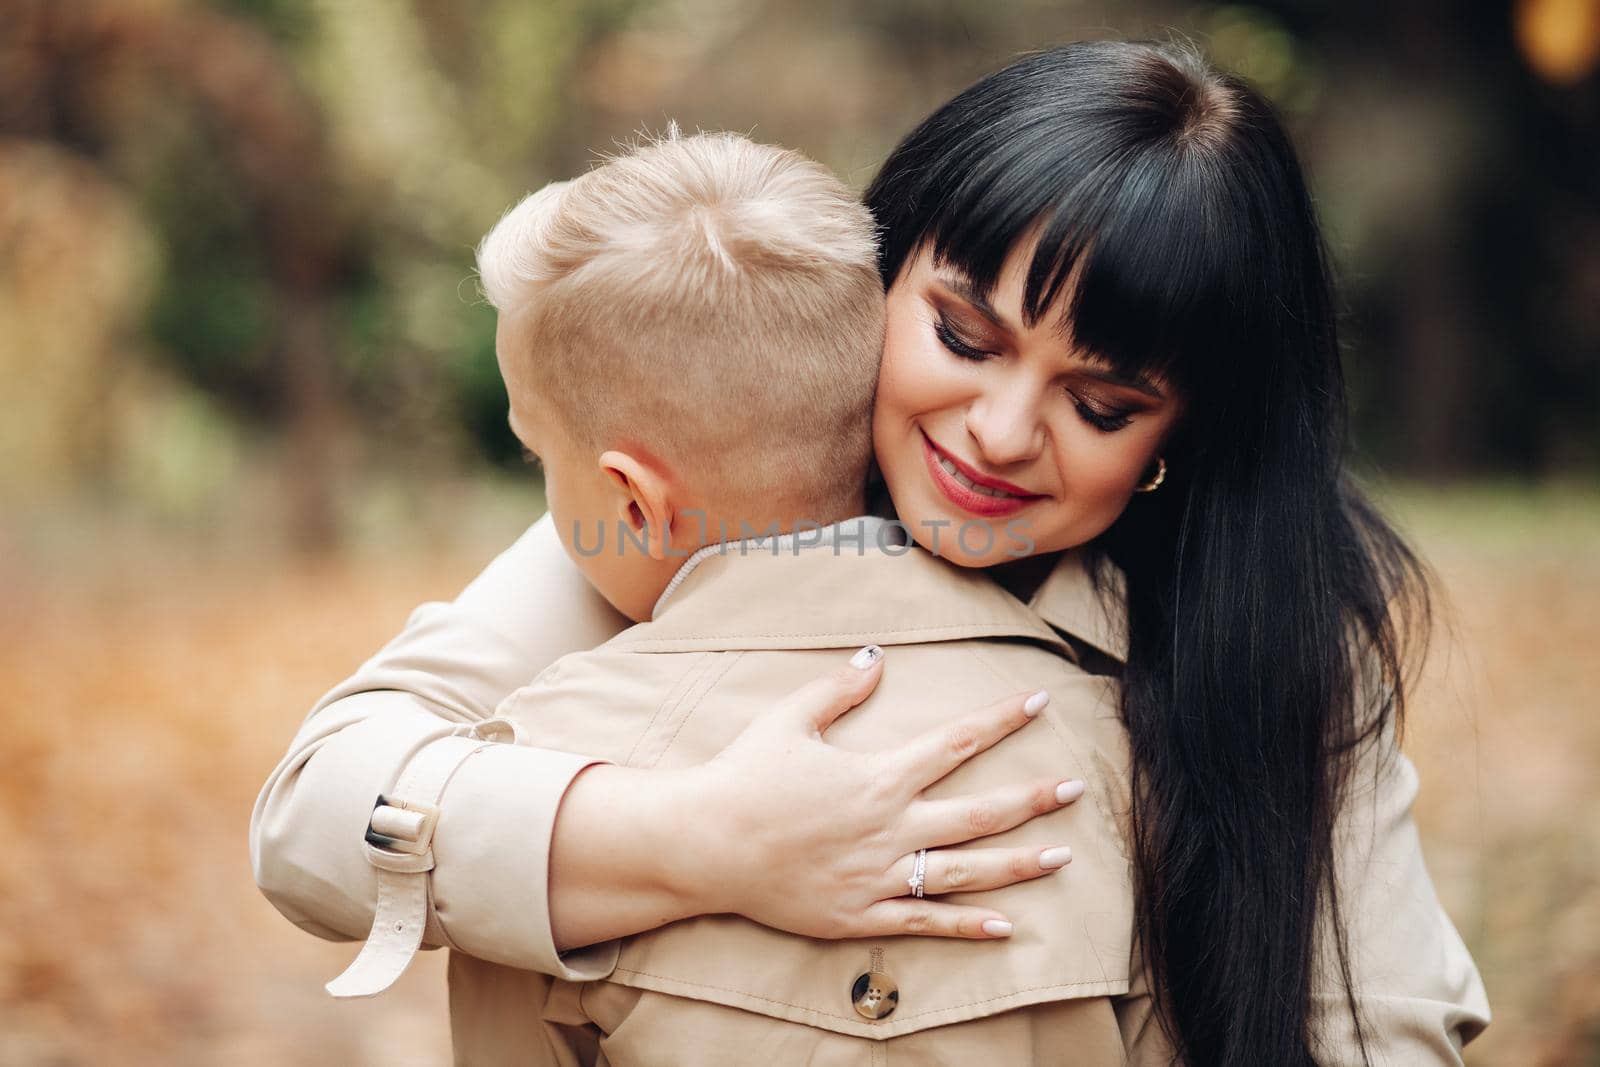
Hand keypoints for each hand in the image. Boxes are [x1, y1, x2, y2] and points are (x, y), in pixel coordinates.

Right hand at [675, 645, 1083, 939]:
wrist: (705, 844)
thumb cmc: (744, 776)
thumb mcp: (790, 719)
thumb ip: (839, 688)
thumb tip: (878, 655)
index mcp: (879, 776)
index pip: (956, 742)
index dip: (1002, 720)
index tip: (1039, 703)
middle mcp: (890, 827)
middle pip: (979, 813)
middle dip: (1032, 799)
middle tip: (1076, 788)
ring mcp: (878, 875)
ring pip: (965, 871)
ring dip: (1017, 864)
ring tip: (1062, 856)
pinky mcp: (860, 914)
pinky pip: (924, 921)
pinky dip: (967, 925)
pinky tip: (1005, 926)